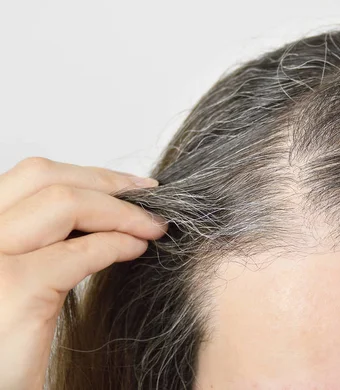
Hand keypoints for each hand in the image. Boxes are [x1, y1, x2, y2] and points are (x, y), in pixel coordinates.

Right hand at [0, 157, 167, 389]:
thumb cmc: (2, 338)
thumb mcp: (16, 272)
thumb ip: (41, 239)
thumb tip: (99, 212)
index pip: (29, 178)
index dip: (86, 174)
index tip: (127, 185)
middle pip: (45, 177)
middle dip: (107, 183)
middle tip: (148, 195)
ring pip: (65, 202)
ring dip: (121, 210)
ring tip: (151, 226)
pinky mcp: (15, 290)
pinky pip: (81, 251)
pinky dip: (118, 243)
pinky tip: (137, 249)